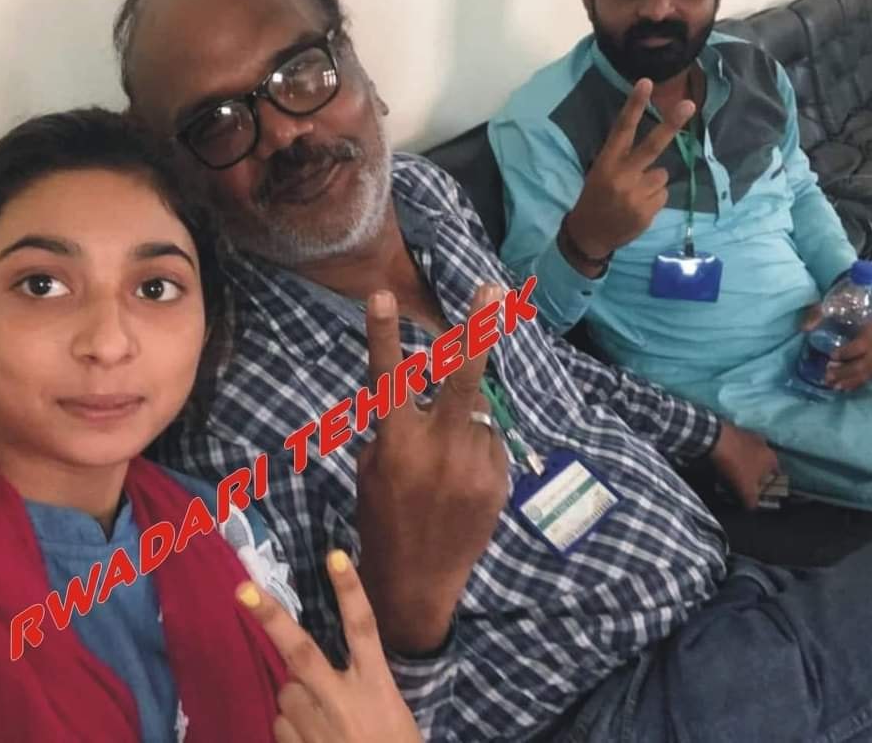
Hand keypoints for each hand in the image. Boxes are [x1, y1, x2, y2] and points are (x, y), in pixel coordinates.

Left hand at [237, 550, 423, 742]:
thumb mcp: (391, 714)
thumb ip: (355, 687)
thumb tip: (305, 674)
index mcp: (376, 687)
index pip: (363, 629)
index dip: (349, 591)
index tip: (334, 555)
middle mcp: (343, 702)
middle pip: (301, 651)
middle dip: (270, 618)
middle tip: (243, 590)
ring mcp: (316, 728)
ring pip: (286, 693)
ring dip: (295, 699)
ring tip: (324, 725)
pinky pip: (281, 726)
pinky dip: (291, 728)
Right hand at [356, 285, 508, 653]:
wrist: (417, 580)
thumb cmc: (382, 517)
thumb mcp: (373, 467)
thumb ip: (397, 425)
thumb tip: (423, 390)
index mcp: (396, 442)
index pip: (387, 377)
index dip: (382, 333)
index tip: (380, 294)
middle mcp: (438, 448)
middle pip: (464, 379)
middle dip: (480, 330)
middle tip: (492, 290)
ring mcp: (474, 465)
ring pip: (481, 410)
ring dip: (467, 411)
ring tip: (448, 450)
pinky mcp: (498, 481)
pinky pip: (492, 442)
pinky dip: (478, 445)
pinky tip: (462, 479)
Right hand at [565, 78, 695, 270]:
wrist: (589, 235)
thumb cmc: (596, 199)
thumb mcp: (600, 174)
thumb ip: (623, 161)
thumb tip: (656, 150)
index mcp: (606, 163)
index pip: (622, 129)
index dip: (634, 105)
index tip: (646, 83)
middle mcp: (621, 176)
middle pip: (652, 146)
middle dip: (671, 124)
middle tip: (688, 105)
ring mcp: (635, 194)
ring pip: (661, 175)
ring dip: (652, 182)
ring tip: (634, 195)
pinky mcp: (647, 211)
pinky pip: (662, 195)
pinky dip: (653, 199)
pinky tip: (637, 208)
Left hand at [709, 421, 779, 509]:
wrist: (715, 440)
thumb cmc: (736, 465)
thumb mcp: (745, 488)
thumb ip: (752, 500)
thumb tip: (752, 508)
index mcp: (771, 458)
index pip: (775, 473)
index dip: (767, 483)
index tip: (759, 489)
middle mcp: (764, 444)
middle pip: (762, 462)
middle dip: (754, 472)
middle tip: (743, 481)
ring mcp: (749, 434)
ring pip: (749, 452)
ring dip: (743, 461)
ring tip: (731, 471)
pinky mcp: (734, 429)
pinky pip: (735, 445)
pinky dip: (732, 452)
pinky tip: (723, 459)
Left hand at [801, 304, 871, 391]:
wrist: (865, 312)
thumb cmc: (847, 309)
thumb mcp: (833, 306)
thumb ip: (818, 314)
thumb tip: (804, 329)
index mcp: (869, 332)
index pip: (861, 346)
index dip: (847, 352)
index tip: (831, 356)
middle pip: (863, 364)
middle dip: (845, 371)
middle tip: (827, 374)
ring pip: (865, 373)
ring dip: (849, 381)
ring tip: (832, 385)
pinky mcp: (871, 362)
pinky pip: (866, 376)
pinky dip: (854, 384)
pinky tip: (841, 388)